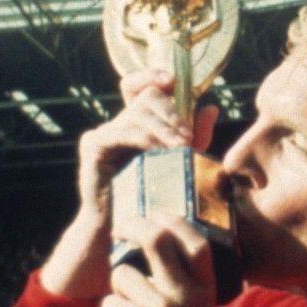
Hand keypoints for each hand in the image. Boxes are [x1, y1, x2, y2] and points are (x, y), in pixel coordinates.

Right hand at [39, 71, 221, 299]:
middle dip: (172, 114)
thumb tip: (212, 108)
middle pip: (148, 97)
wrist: (125, 230)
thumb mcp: (182, 164)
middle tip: (188, 138)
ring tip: (181, 147)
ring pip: (138, 112)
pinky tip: (159, 151)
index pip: (144, 86)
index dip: (155, 75)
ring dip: (163, 128)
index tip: (172, 80)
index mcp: (141, 123)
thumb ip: (196, 137)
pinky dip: (143, 138)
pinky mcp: (93, 145)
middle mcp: (122, 123)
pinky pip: (120, 131)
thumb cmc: (155, 200)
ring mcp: (105, 131)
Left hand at [102, 210, 217, 306]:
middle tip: (120, 228)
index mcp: (205, 291)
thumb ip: (185, 283)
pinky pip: (110, 301)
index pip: (194, 241)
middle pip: (156, 239)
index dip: (173, 221)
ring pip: (122, 274)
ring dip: (118, 290)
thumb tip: (156, 243)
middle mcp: (186, 295)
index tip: (155, 214)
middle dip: (133, 226)